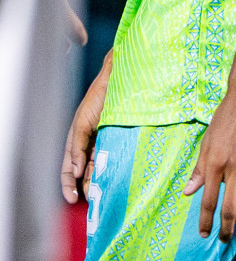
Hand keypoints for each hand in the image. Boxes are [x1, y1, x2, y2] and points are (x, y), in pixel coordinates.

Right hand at [60, 60, 110, 203]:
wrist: (121, 80)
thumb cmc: (98, 98)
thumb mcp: (83, 123)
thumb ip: (77, 147)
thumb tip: (74, 171)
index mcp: (76, 141)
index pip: (68, 169)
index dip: (67, 185)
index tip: (72, 199)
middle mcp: (91, 144)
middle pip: (85, 172)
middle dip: (87, 186)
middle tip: (94, 201)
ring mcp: (106, 141)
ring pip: (101, 166)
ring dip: (102, 180)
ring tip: (106, 194)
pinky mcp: (122, 137)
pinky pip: (116, 156)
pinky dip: (116, 168)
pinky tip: (120, 177)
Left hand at [182, 88, 235, 241]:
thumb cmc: (226, 117)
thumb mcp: (207, 142)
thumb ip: (199, 169)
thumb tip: (188, 192)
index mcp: (214, 162)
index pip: (208, 200)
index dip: (206, 220)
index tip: (205, 234)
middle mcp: (233, 165)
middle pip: (229, 206)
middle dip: (227, 228)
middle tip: (226, 239)